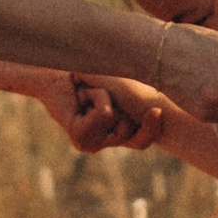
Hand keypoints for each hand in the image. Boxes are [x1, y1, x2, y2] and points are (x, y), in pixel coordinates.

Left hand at [42, 76, 163, 153]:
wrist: (53, 72)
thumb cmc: (84, 75)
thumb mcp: (115, 89)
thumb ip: (133, 102)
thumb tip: (164, 108)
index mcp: (109, 136)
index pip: (141, 142)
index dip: (152, 129)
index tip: (158, 111)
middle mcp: (99, 144)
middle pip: (132, 129)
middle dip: (122, 102)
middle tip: (98, 91)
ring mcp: (89, 144)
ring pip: (119, 119)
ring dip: (106, 96)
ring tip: (86, 93)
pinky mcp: (80, 137)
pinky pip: (106, 113)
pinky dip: (97, 95)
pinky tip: (80, 96)